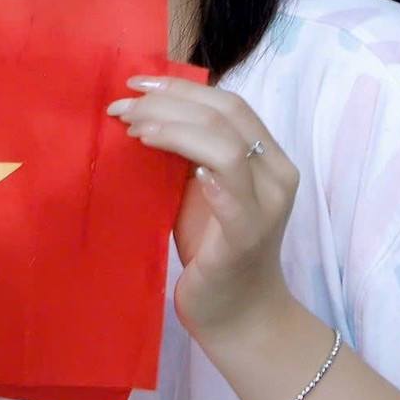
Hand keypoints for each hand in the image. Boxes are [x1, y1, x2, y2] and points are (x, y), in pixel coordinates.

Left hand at [109, 77, 300, 343]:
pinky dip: (201, 169)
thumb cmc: (213, 249)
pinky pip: (231, 193)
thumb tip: (143, 110)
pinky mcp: (248, 236)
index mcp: (267, 157)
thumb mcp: (198, 189)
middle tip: (123, 107)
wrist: (237, 314)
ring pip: (226, 145)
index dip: (181, 87)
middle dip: (168, 102)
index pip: (228, 103)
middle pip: (226, 115)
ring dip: (174, 129)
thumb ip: (188, 152)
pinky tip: (164, 158)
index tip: (135, 84)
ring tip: (134, 131)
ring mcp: (267, 205)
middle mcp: (277, 175)